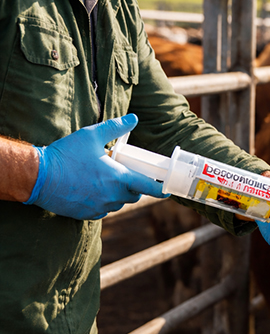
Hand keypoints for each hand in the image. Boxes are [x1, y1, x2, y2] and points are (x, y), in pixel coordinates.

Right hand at [25, 114, 166, 219]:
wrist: (38, 176)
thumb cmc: (66, 155)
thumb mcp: (91, 135)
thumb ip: (115, 127)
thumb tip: (134, 119)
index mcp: (118, 179)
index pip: (149, 188)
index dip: (161, 189)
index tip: (167, 189)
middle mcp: (112, 197)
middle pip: (134, 195)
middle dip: (133, 186)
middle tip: (125, 174)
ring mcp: (99, 208)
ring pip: (118, 203)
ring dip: (117, 194)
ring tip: (105, 180)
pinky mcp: (86, 215)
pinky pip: (102, 210)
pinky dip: (102, 201)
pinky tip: (91, 190)